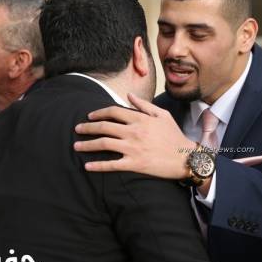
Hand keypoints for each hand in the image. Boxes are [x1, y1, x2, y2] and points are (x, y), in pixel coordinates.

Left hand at [74, 93, 196, 178]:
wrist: (185, 158)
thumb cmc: (175, 136)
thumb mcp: (162, 115)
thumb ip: (144, 105)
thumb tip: (128, 95)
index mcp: (140, 118)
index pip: (113, 111)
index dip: (99, 113)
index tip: (90, 116)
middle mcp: (134, 132)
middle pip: (104, 127)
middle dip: (87, 127)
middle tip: (77, 129)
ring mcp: (133, 148)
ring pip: (104, 144)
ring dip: (87, 145)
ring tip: (76, 146)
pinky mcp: (135, 164)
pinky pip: (112, 164)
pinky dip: (98, 166)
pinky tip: (87, 166)